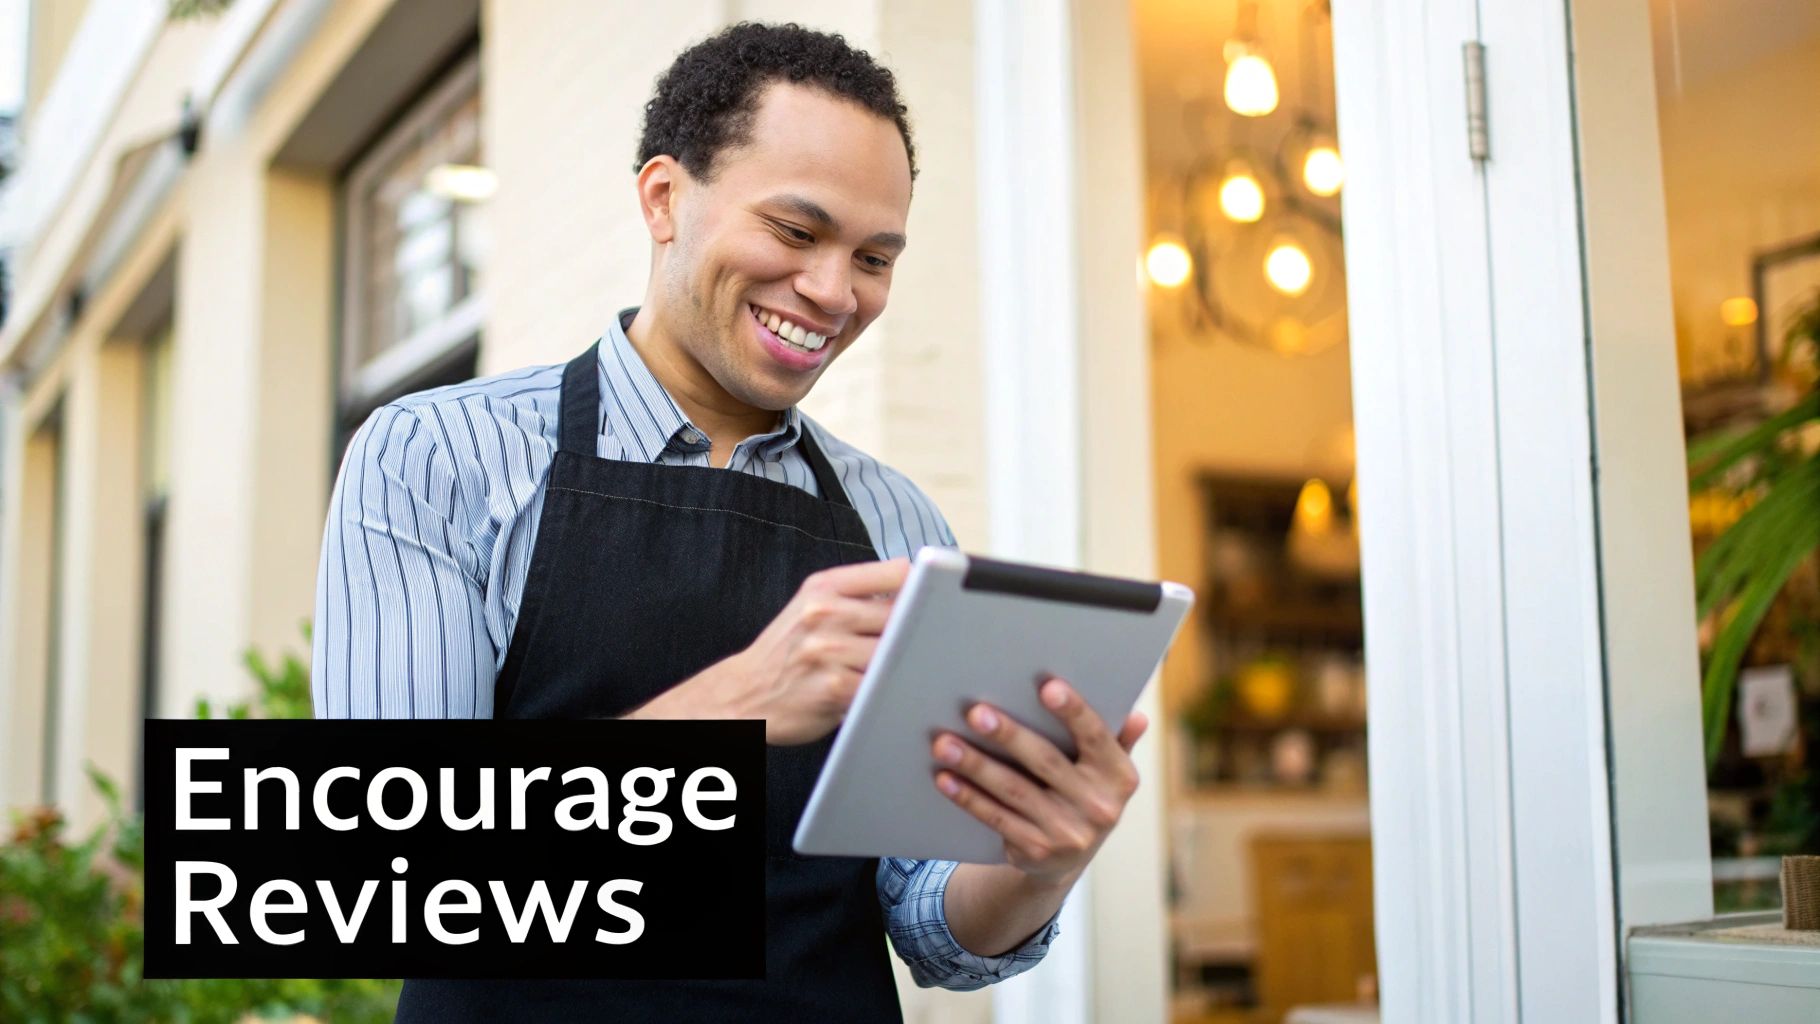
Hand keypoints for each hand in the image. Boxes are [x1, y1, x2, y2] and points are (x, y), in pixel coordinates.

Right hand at [637, 559, 907, 743]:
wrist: (742, 695)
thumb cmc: (788, 652)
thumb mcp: (812, 607)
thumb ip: (858, 596)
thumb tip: (918, 592)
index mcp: (824, 586)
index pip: (897, 572)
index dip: (924, 587)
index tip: (937, 601)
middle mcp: (825, 612)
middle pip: (904, 613)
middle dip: (920, 631)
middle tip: (932, 643)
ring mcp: (829, 650)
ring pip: (897, 650)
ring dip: (908, 664)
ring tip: (910, 671)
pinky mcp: (835, 687)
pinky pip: (883, 685)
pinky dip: (893, 690)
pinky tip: (891, 692)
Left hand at [931, 678, 1146, 886]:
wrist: (1067, 862)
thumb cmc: (1083, 794)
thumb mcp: (1107, 772)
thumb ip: (1117, 740)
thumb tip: (1138, 716)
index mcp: (1119, 777)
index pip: (1096, 737)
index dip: (1073, 712)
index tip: (1047, 686)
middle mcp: (1099, 807)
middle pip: (1046, 762)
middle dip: (1008, 736)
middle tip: (976, 713)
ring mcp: (1067, 833)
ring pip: (1013, 791)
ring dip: (976, 766)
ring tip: (945, 743)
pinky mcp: (1035, 851)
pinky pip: (996, 818)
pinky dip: (968, 797)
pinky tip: (946, 778)